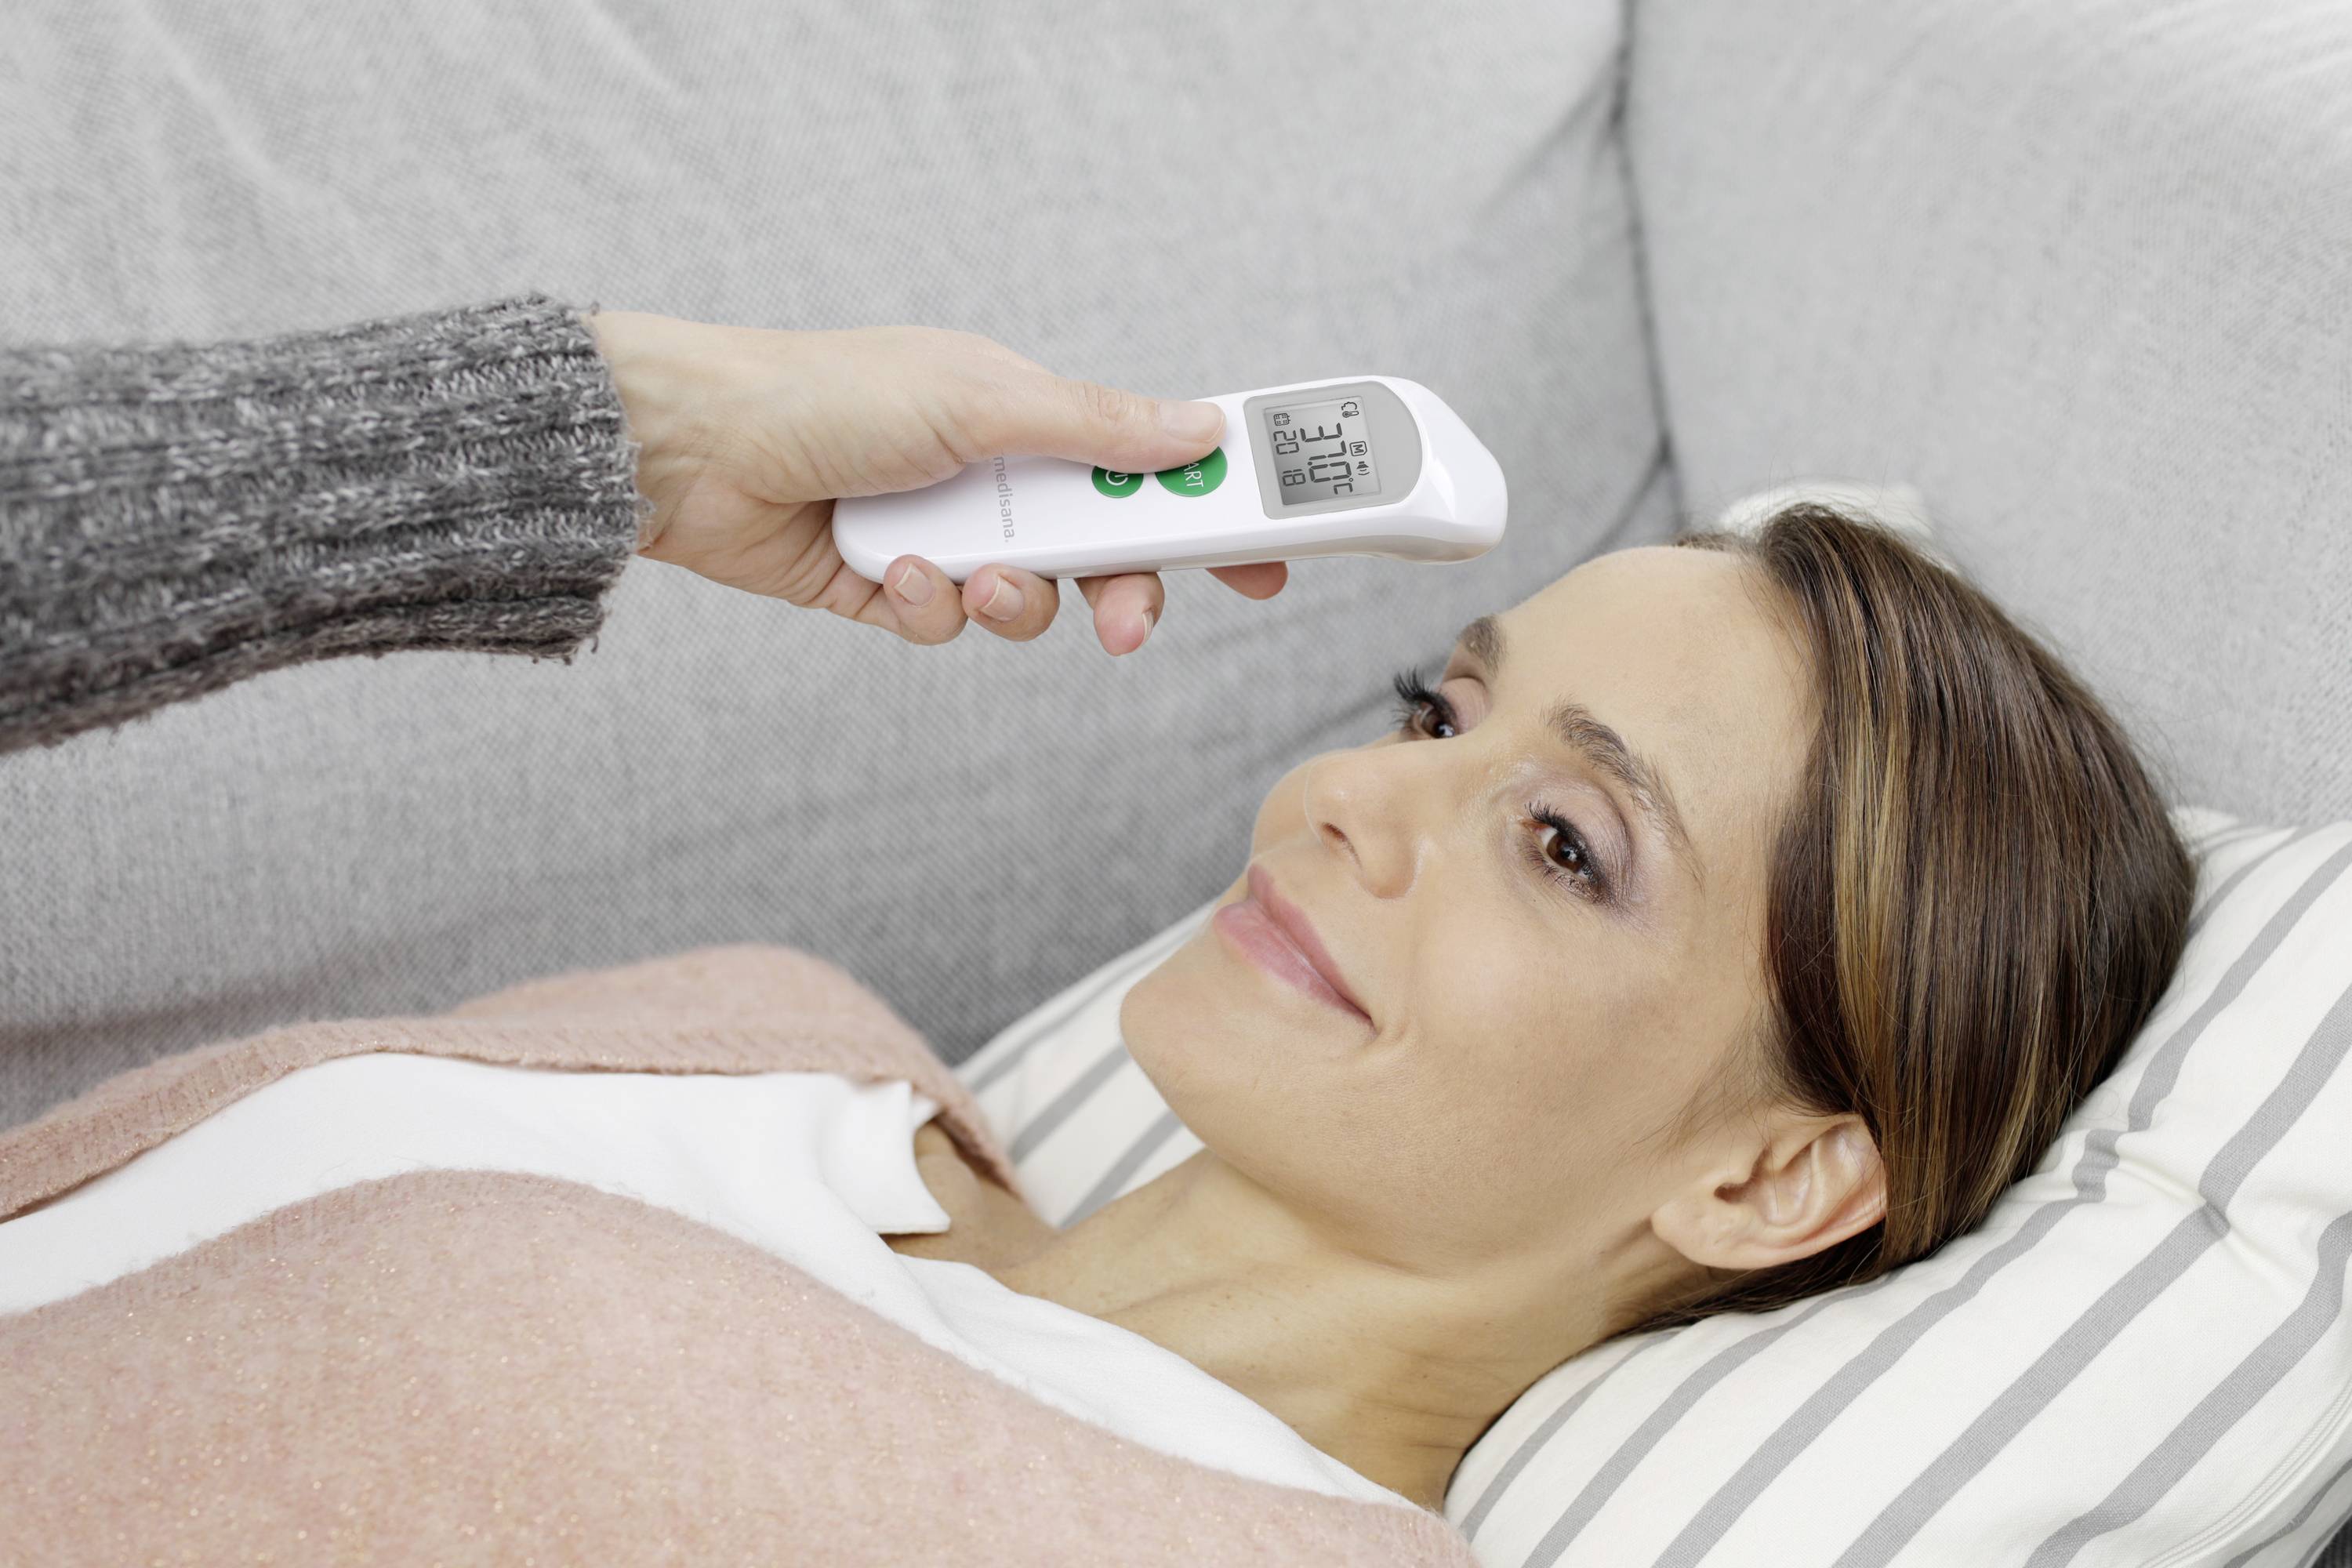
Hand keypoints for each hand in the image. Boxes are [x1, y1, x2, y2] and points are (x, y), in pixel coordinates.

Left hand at [588, 313, 1286, 654]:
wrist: (694, 447)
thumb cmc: (828, 393)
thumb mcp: (983, 399)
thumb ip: (1099, 427)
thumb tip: (1203, 429)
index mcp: (1031, 419)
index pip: (1146, 467)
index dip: (1208, 511)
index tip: (1269, 557)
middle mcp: (997, 481)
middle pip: (1103, 556)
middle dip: (1120, 594)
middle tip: (1126, 624)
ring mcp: (948, 538)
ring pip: (1029, 604)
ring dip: (1009, 603)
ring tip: (965, 576)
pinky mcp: (893, 591)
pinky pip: (947, 624)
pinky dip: (925, 606)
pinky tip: (887, 569)